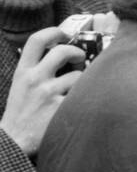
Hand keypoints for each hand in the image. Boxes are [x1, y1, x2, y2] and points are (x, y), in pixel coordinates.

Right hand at [0, 26, 84, 156]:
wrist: (14, 140)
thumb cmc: (21, 112)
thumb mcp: (20, 85)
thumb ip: (35, 70)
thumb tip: (60, 55)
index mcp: (23, 71)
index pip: (37, 40)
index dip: (53, 31)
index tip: (64, 33)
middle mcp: (35, 79)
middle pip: (62, 51)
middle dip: (77, 51)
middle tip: (80, 58)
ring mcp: (49, 93)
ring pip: (79, 75)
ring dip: (83, 81)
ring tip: (79, 89)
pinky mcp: (61, 108)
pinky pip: (83, 96)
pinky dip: (86, 98)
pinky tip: (83, 104)